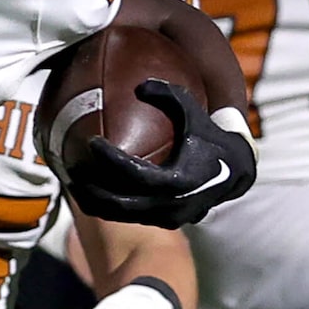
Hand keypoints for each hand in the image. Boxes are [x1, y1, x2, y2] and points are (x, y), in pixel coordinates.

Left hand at [63, 82, 255, 227]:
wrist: (236, 173)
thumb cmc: (211, 136)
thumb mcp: (194, 111)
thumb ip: (169, 94)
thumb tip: (139, 85)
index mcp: (179, 180)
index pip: (134, 173)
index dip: (109, 160)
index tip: (91, 143)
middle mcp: (171, 206)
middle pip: (118, 203)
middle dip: (90, 187)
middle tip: (71, 168)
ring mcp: (166, 218)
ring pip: (119, 215)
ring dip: (92, 201)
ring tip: (72, 182)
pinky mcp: (163, 223)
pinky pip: (126, 218)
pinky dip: (105, 207)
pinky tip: (87, 191)